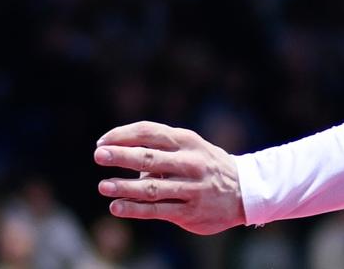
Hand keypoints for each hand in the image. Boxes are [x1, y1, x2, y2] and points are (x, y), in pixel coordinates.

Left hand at [94, 121, 245, 234]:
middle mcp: (190, 163)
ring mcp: (191, 188)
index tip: (103, 142)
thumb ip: (161, 150)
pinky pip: (157, 210)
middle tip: (99, 155)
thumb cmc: (207, 166)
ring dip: (124, 187)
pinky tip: (116, 206)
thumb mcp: (191, 148)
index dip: (123, 135)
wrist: (245, 191)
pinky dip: (134, 209)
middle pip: (149, 157)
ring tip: (103, 186)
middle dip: (121, 155)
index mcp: (187, 141)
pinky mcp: (190, 211)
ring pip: (151, 188)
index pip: (150, 132)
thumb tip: (124, 156)